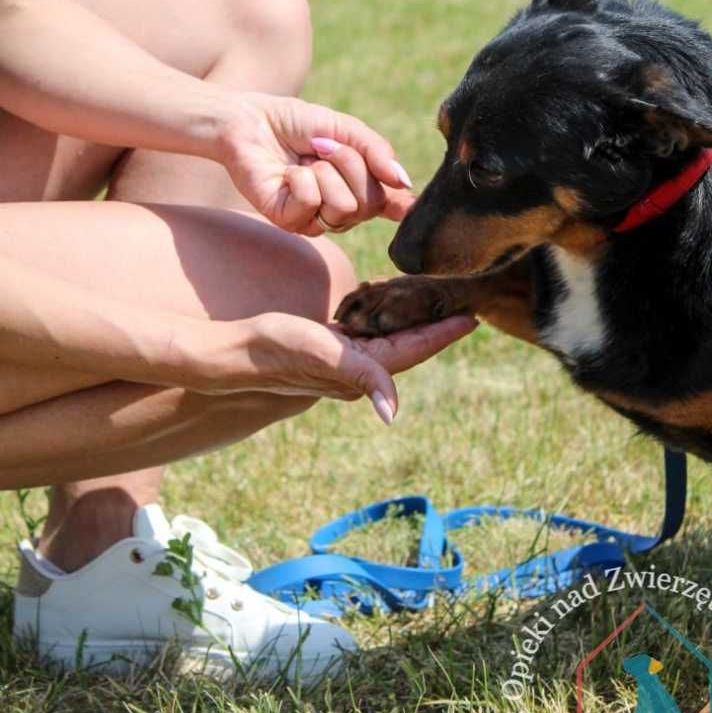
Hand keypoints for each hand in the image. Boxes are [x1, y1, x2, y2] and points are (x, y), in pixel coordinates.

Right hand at [193, 311, 477, 423]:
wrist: (238, 354)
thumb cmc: (279, 351)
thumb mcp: (324, 355)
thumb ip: (363, 377)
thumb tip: (392, 413)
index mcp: (365, 369)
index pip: (416, 349)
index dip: (444, 333)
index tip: (473, 316)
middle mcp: (360, 369)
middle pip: (411, 345)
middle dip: (437, 325)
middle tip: (465, 300)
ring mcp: (346, 360)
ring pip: (392, 338)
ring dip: (416, 321)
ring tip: (439, 301)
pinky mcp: (332, 348)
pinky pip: (371, 333)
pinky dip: (387, 318)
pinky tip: (394, 306)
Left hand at [218, 94, 414, 233]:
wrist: (251, 120)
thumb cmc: (297, 123)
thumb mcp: (346, 129)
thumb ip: (378, 152)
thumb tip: (405, 183)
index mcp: (359, 187)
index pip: (391, 206)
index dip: (403, 207)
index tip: (408, 204)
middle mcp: (341, 208)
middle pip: (371, 202)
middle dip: (351, 164)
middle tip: (324, 147)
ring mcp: (315, 218)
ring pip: (346, 207)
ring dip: (325, 171)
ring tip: (305, 160)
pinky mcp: (288, 221)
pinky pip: (312, 205)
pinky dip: (301, 180)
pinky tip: (287, 173)